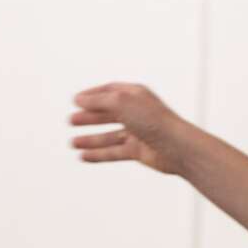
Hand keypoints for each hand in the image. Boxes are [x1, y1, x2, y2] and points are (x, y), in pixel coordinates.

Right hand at [70, 83, 203, 175]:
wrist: (177, 147)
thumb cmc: (153, 120)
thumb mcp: (121, 102)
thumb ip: (98, 100)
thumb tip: (79, 99)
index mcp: (135, 95)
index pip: (110, 91)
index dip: (92, 95)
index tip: (75, 100)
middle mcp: (137, 113)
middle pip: (108, 114)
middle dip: (89, 117)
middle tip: (71, 121)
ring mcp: (138, 133)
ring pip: (109, 135)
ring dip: (91, 139)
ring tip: (72, 143)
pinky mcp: (138, 151)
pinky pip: (114, 152)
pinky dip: (99, 154)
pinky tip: (84, 157)